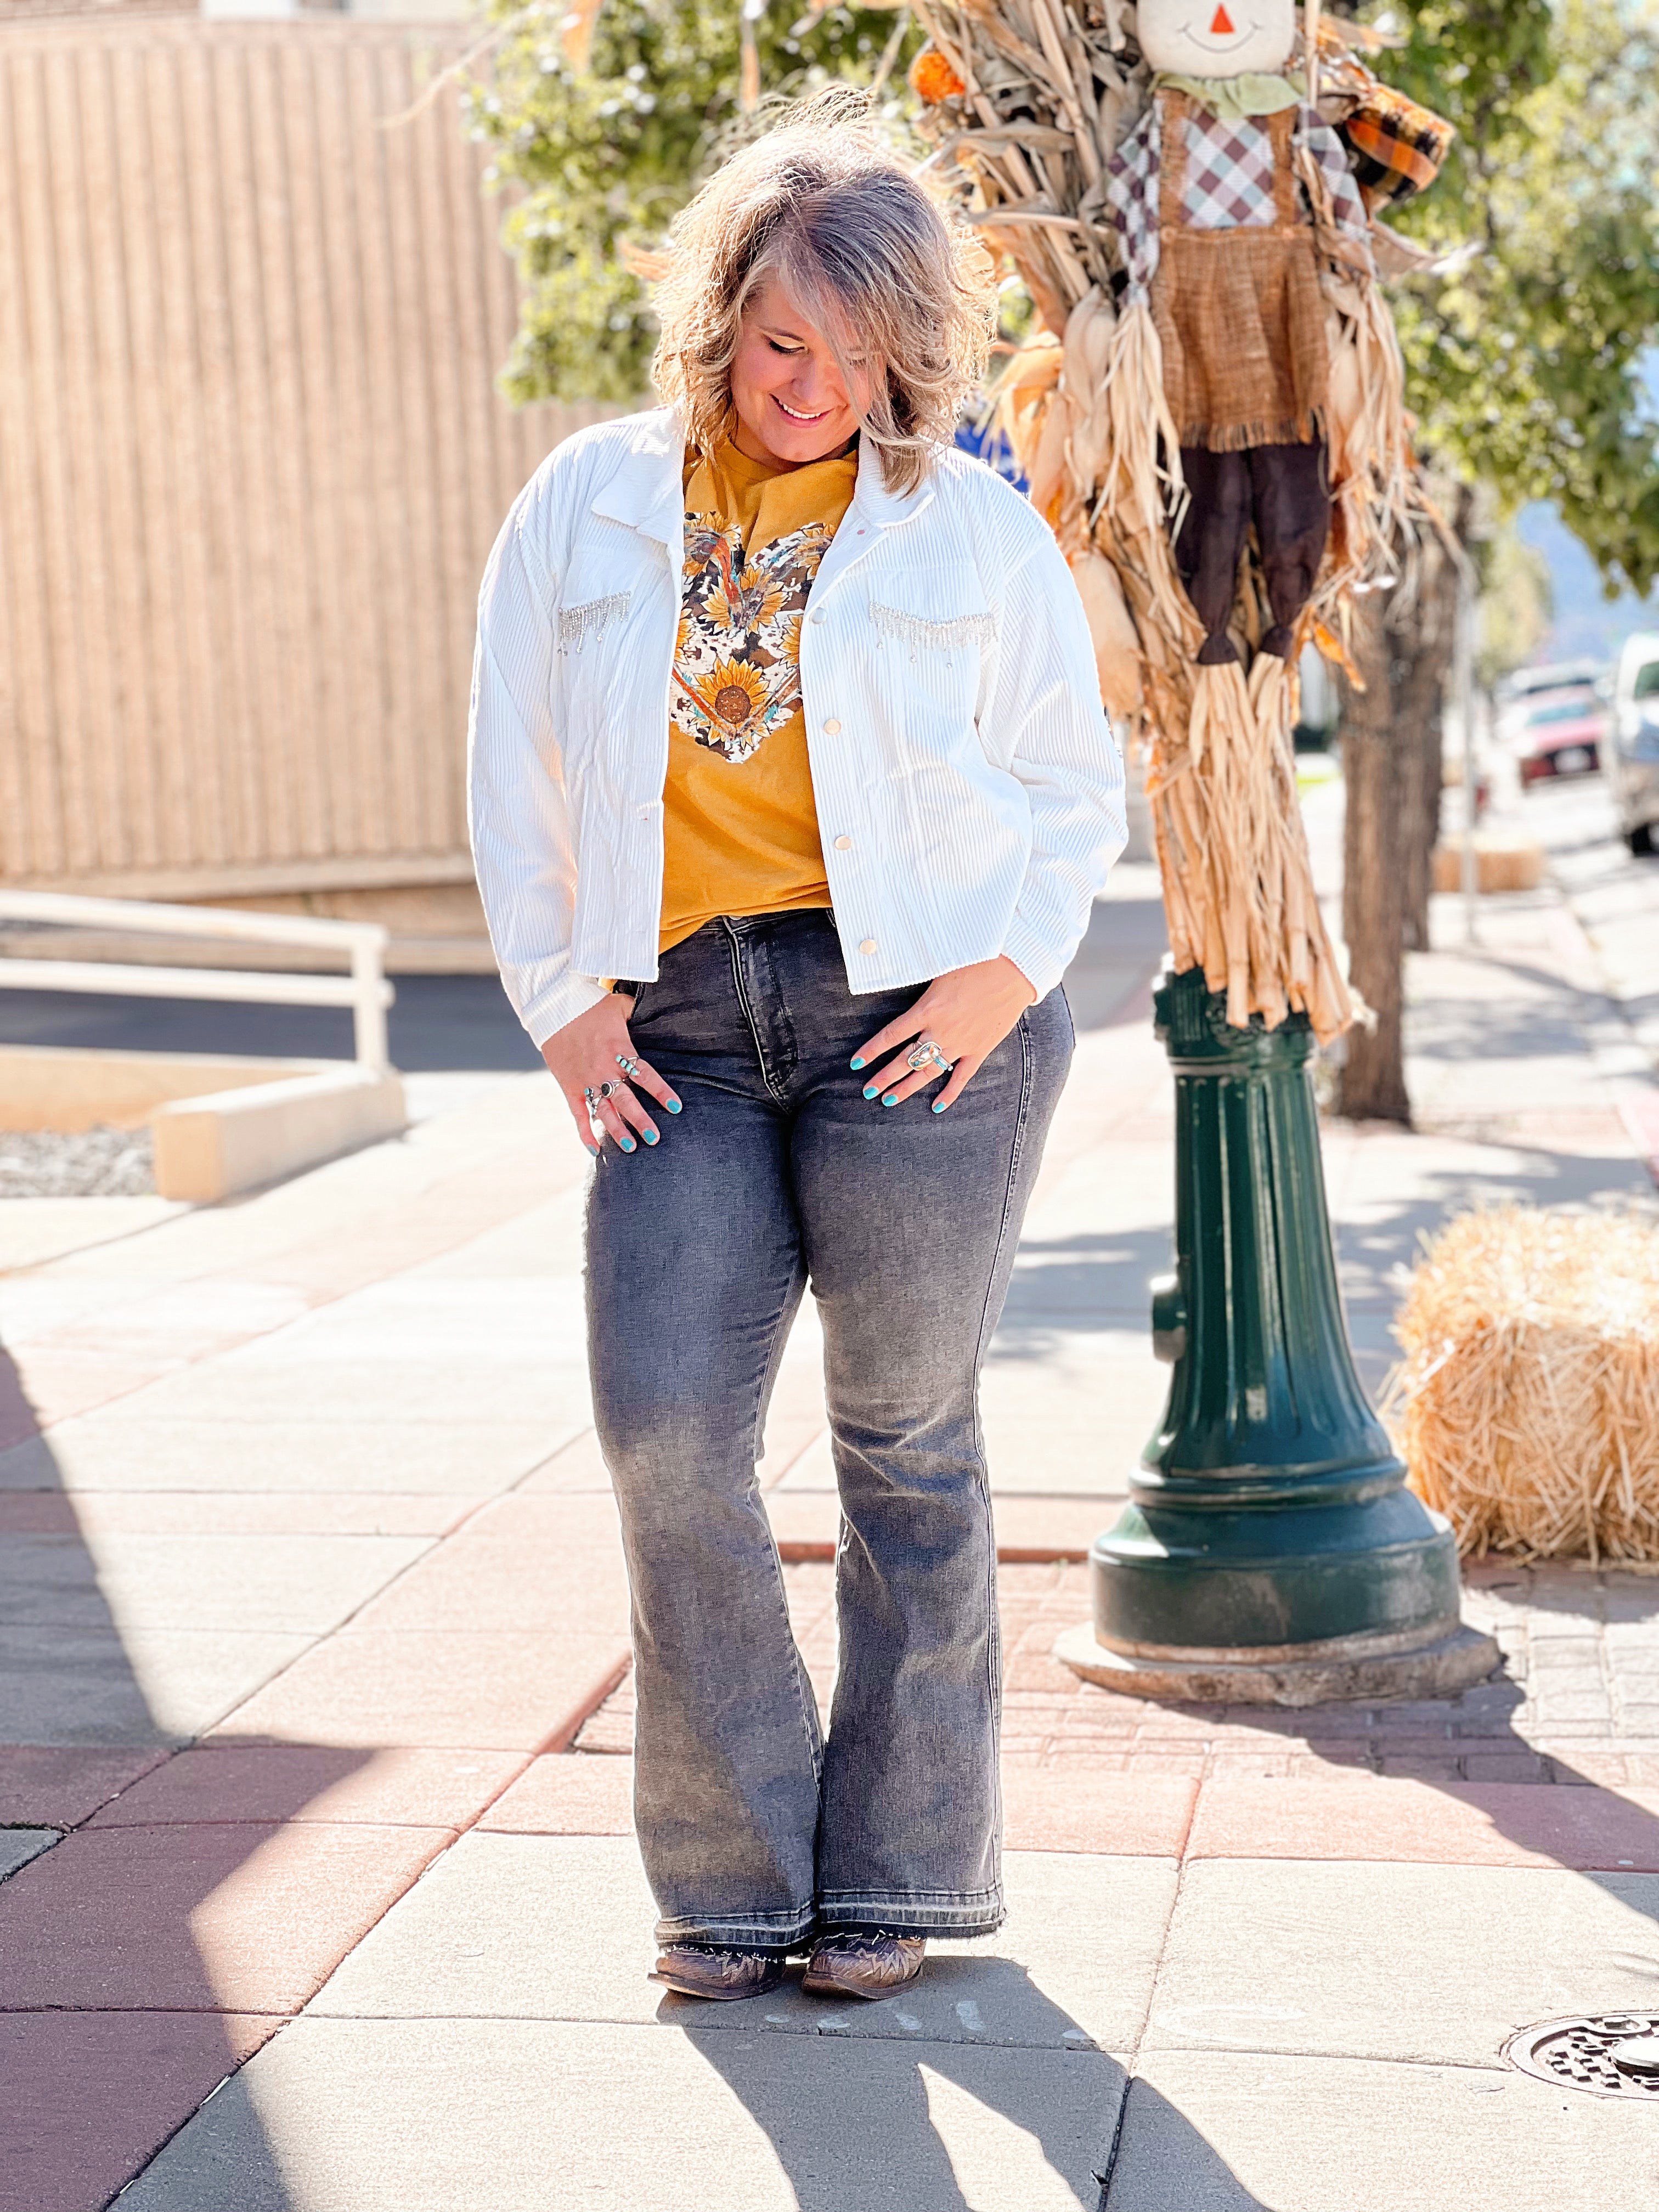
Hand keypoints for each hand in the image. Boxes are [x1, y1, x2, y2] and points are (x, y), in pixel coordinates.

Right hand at [541, 993, 681, 1157]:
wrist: (553, 1007)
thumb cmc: (589, 1005)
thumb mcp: (619, 1005)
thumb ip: (638, 1014)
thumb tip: (656, 1013)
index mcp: (620, 1050)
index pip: (645, 1075)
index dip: (661, 1092)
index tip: (676, 1108)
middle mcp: (603, 1069)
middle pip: (626, 1100)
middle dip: (640, 1120)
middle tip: (655, 1139)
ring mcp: (585, 1080)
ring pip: (603, 1111)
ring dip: (617, 1131)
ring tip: (631, 1148)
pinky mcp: (569, 1087)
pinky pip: (578, 1114)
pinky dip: (585, 1133)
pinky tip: (594, 1151)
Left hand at [852, 955, 1037, 1113]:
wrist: (1015, 969)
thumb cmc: (976, 960)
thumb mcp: (939, 965)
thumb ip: (919, 981)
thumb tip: (895, 973)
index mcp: (927, 1009)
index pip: (891, 1035)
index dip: (871, 1051)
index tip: (856, 1064)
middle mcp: (940, 1031)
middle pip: (905, 1060)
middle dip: (884, 1077)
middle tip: (868, 1091)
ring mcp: (961, 1043)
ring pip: (928, 1072)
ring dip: (907, 1088)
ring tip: (889, 1100)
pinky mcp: (981, 1049)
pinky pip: (962, 1076)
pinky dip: (950, 1093)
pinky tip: (936, 1106)